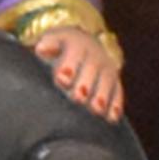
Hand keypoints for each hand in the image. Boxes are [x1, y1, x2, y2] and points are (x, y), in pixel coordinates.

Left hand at [22, 1, 126, 117]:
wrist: (87, 45)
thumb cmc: (62, 49)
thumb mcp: (53, 41)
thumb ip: (48, 45)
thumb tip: (41, 49)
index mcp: (77, 46)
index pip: (73, 55)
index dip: (68, 67)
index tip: (62, 79)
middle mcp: (95, 57)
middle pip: (91, 70)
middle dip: (85, 84)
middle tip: (78, 98)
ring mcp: (107, 70)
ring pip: (106, 82)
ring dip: (101, 97)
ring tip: (96, 110)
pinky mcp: (115, 83)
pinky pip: (117, 93)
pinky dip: (115, 105)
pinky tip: (112, 118)